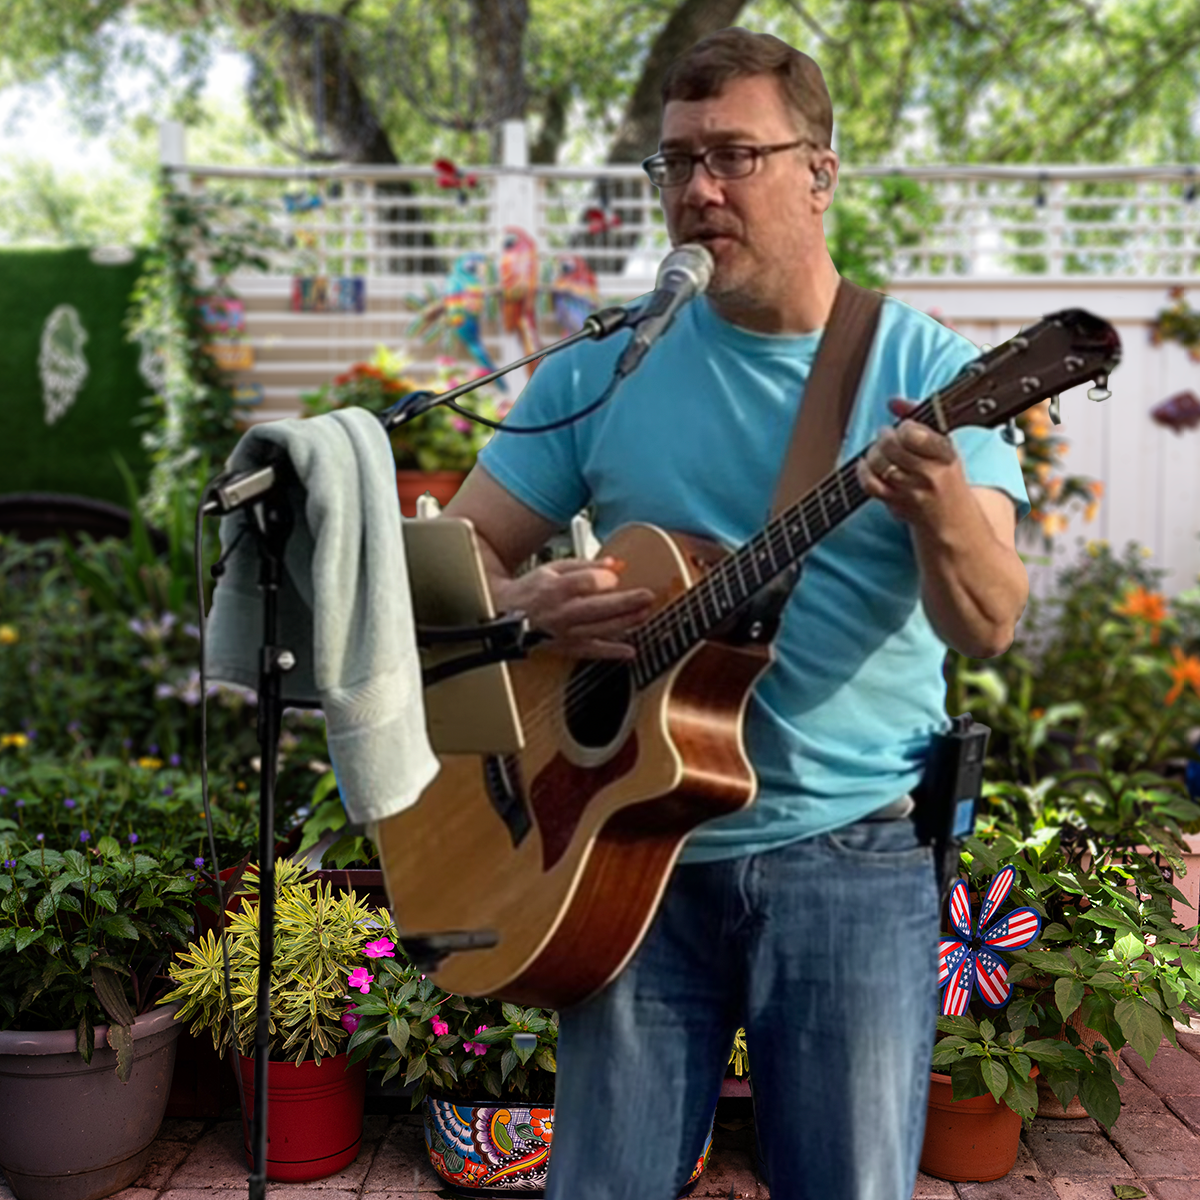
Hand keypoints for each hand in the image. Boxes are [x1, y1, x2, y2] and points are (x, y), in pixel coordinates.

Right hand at [493, 556, 655, 659]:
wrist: (504, 614)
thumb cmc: (531, 589)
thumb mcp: (553, 568)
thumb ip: (585, 565)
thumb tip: (613, 563)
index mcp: (555, 588)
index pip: (587, 582)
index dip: (606, 579)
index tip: (616, 577)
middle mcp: (560, 612)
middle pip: (599, 608)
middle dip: (627, 602)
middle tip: (648, 597)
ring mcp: (564, 632)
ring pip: (600, 630)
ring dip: (626, 623)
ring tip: (645, 614)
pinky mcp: (566, 647)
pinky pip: (592, 652)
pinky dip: (612, 652)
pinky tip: (630, 650)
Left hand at [855, 398, 963, 523]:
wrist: (950, 518)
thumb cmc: (944, 475)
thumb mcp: (942, 444)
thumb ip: (918, 416)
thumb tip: (894, 402)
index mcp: (945, 455)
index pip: (914, 434)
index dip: (903, 427)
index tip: (905, 428)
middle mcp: (929, 474)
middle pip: (891, 447)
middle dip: (884, 437)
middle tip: (887, 435)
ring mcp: (911, 491)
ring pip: (879, 464)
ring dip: (873, 452)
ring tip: (879, 450)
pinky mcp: (895, 503)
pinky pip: (870, 484)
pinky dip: (863, 471)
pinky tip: (866, 465)